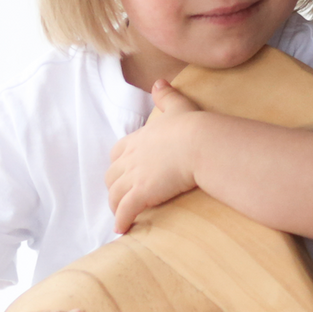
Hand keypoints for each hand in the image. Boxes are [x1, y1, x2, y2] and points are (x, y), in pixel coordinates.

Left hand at [106, 79, 203, 232]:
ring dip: (116, 206)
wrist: (200, 143)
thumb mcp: (178, 106)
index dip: (118, 164)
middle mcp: (132, 158)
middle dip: (114, 187)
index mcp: (139, 140)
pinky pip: (126, 211)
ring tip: (120, 216)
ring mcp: (135, 176)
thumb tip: (159, 81)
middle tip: (121, 198)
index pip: (118, 152)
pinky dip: (122, 221)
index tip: (122, 172)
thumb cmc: (193, 126)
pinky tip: (123, 230)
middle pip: (111, 176)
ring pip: (115, 195)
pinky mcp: (142, 193)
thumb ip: (166, 95)